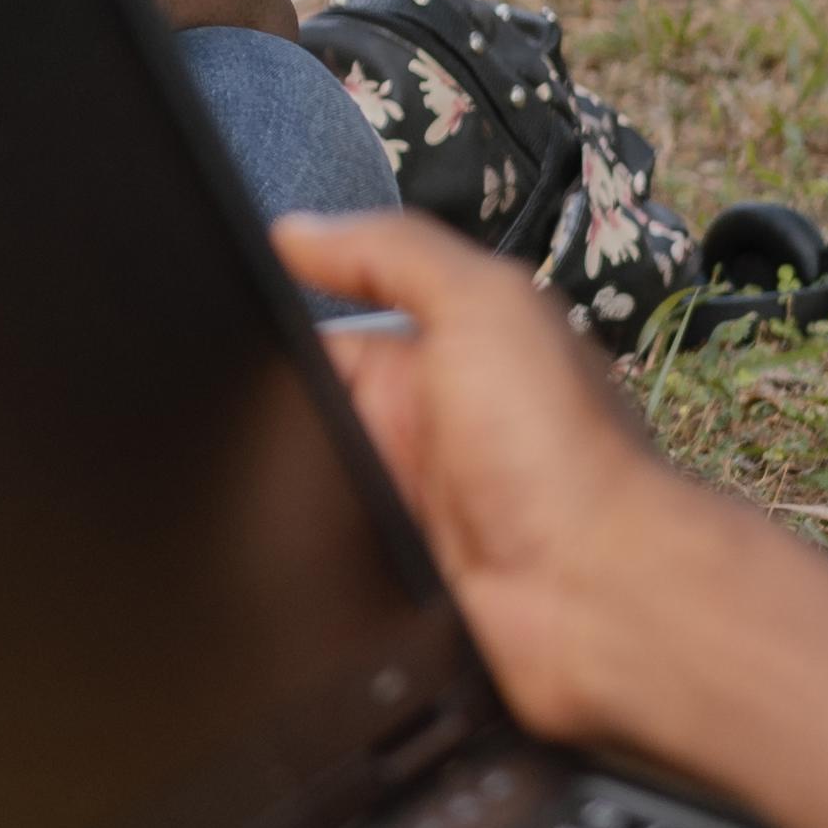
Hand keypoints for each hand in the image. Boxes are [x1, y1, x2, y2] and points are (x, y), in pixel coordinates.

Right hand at [280, 212, 764, 753]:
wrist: (599, 596)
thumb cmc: (563, 450)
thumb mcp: (483, 306)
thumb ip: (394, 256)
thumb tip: (298, 232)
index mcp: (453, 347)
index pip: (338, 319)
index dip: (285, 317)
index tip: (229, 306)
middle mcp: (430, 420)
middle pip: (312, 401)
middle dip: (275, 406)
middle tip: (239, 406)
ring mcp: (411, 498)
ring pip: (306, 475)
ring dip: (286, 476)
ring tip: (278, 473)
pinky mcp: (397, 569)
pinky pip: (322, 544)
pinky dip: (301, 541)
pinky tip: (292, 535)